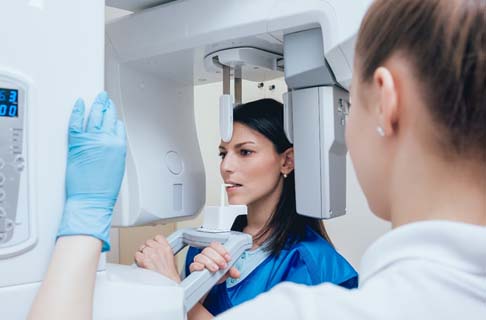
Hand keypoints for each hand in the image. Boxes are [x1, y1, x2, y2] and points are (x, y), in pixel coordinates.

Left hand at [57, 92, 125, 251]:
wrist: (91, 200)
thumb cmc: (104, 189)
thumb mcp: (117, 167)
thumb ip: (114, 151)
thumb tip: (110, 143)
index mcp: (119, 146)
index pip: (118, 126)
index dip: (114, 118)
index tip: (112, 113)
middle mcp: (106, 140)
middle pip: (107, 117)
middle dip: (106, 106)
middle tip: (105, 98)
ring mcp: (91, 140)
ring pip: (94, 116)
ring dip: (96, 105)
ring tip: (97, 98)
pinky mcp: (77, 143)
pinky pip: (76, 122)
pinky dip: (77, 111)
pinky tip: (79, 104)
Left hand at [135, 235, 180, 282]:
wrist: (167, 283)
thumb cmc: (169, 275)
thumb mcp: (171, 258)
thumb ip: (163, 251)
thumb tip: (156, 250)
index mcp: (167, 248)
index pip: (158, 237)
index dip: (154, 242)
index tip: (153, 246)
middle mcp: (159, 249)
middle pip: (148, 242)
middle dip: (147, 248)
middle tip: (149, 256)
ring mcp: (151, 254)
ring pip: (142, 248)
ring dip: (142, 254)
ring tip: (146, 261)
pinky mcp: (144, 260)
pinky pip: (137, 255)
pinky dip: (137, 259)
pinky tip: (141, 264)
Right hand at [190, 242, 239, 283]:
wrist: (210, 284)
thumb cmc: (217, 274)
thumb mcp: (226, 272)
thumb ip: (232, 271)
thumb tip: (236, 273)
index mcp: (214, 252)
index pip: (215, 245)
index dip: (222, 250)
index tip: (228, 258)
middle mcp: (205, 255)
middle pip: (208, 250)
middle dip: (217, 258)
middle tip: (223, 265)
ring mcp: (199, 261)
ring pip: (200, 256)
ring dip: (209, 262)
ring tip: (215, 269)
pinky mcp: (194, 269)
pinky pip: (193, 265)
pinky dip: (197, 266)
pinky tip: (203, 268)